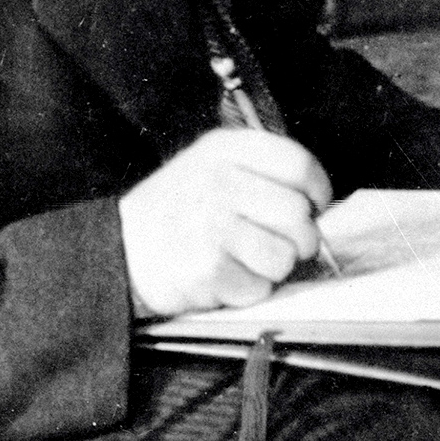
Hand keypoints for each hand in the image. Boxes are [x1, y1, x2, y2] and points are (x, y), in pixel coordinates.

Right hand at [119, 128, 332, 317]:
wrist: (121, 247)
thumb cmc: (177, 209)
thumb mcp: (210, 164)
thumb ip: (262, 171)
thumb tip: (318, 205)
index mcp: (223, 150)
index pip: (298, 165)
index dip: (317, 191)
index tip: (314, 206)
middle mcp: (217, 182)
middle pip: (296, 215)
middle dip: (299, 238)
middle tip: (281, 243)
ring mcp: (211, 227)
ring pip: (284, 256)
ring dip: (272, 267)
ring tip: (245, 260)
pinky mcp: (206, 270)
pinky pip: (258, 288)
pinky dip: (247, 289)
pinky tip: (224, 276)